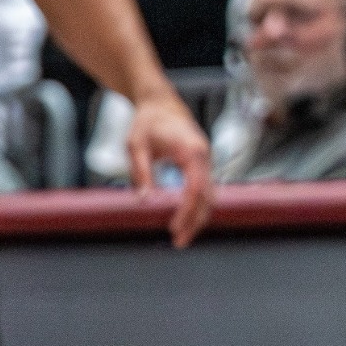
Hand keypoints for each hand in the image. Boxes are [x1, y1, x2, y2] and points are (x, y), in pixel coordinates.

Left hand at [125, 91, 213, 247]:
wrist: (160, 102)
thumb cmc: (147, 121)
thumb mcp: (135, 145)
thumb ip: (141, 172)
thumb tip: (144, 201)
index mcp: (192, 152)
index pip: (195, 190)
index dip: (186, 212)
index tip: (174, 229)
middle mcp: (204, 156)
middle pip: (207, 197)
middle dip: (195, 221)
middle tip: (179, 242)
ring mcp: (205, 159)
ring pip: (209, 194)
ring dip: (198, 216)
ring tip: (182, 235)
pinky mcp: (201, 162)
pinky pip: (204, 188)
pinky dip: (198, 205)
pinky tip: (186, 217)